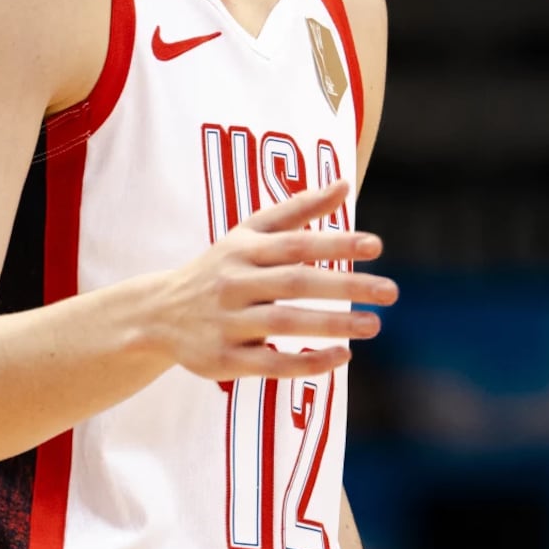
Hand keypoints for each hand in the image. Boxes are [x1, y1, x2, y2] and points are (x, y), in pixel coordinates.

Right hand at [144, 179, 392, 381]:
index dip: (336, 243)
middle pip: (295, 282)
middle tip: (390, 292)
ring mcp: (228, 323)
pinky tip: (342, 357)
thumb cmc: (219, 268)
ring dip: (331, 324)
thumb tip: (345, 184)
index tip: (376, 245)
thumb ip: (298, 210)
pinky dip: (306, 362)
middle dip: (345, 286)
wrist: (158, 313)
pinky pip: (269, 363)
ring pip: (283, 323)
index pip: (296, 244)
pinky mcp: (223, 359)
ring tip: (374, 325)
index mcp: (244, 250)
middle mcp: (235, 283)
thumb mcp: (250, 233)